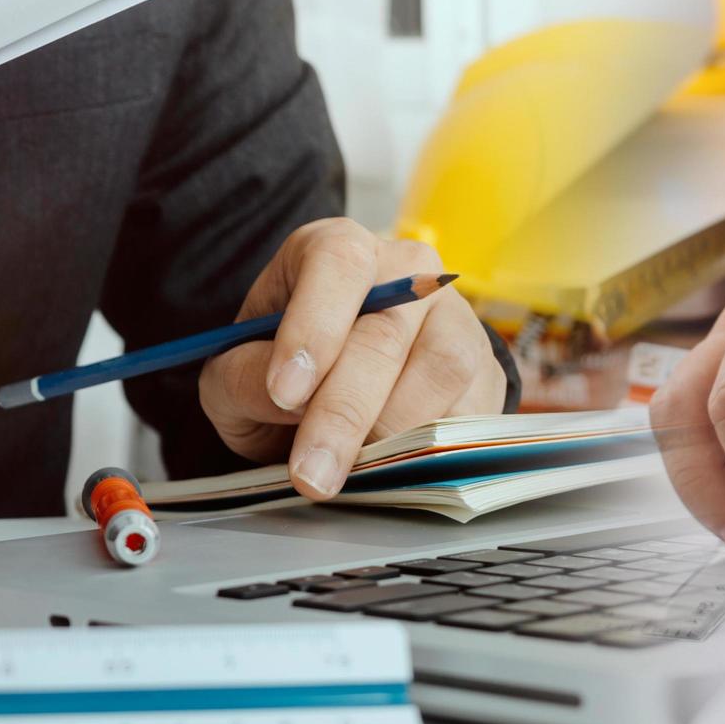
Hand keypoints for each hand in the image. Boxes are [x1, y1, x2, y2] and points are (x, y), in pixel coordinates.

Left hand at [201, 218, 507, 497]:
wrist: (346, 380)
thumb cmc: (289, 364)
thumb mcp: (239, 368)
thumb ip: (245, 378)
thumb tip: (282, 399)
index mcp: (337, 250)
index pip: (337, 264)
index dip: (314, 326)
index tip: (285, 390)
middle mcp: (407, 272)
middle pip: (386, 332)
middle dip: (343, 412)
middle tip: (311, 472)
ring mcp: (455, 317)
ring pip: (439, 369)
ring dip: (392, 433)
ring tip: (350, 473)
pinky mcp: (485, 369)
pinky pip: (471, 408)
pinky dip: (433, 448)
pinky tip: (395, 468)